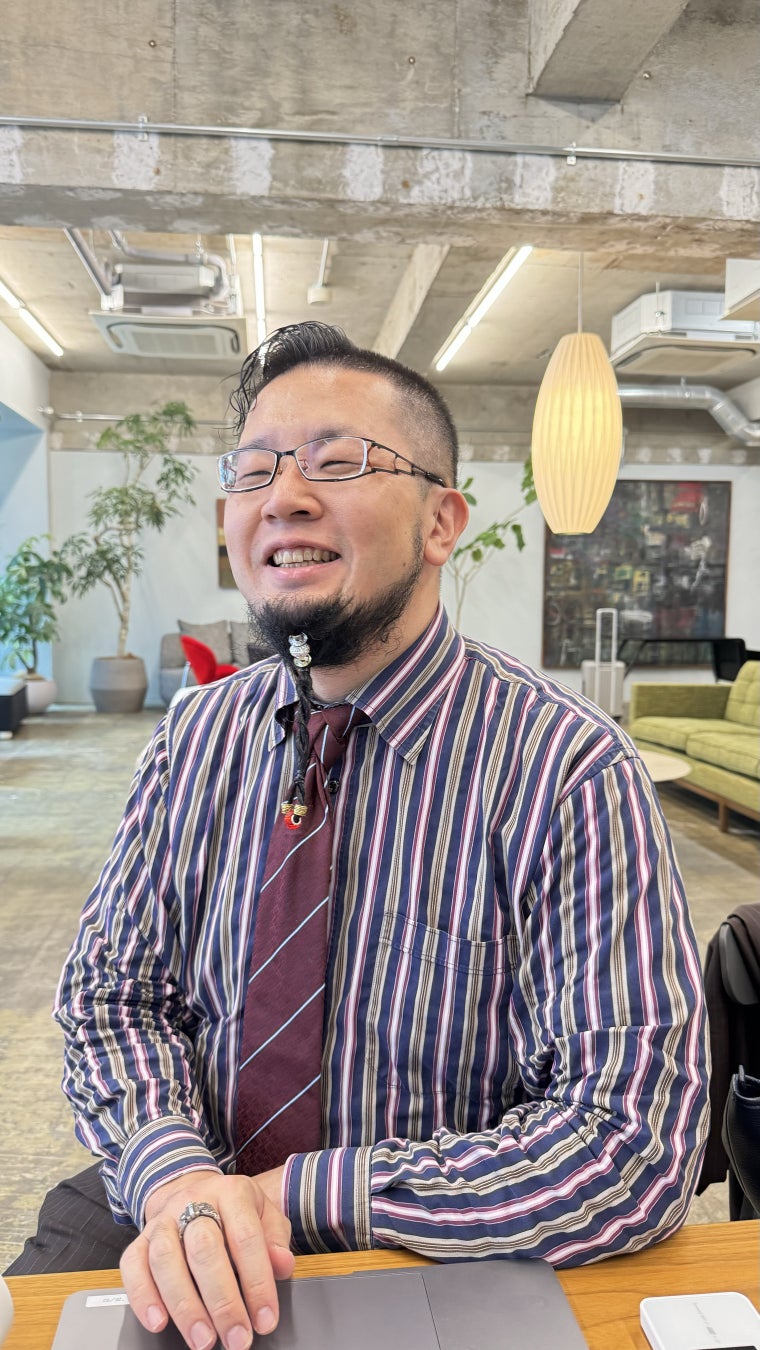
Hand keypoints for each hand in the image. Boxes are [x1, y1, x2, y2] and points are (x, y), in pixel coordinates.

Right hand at [120, 1167, 293, 1349]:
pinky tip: (159, 1322)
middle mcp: (193, 1202)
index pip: (245, 1238)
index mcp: (232, 1193)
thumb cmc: (234, 1213)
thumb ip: (276, 1239)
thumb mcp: (265, 1215)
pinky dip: (143, 1297)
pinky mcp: (139, 1240)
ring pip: (166, 1259)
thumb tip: (282, 1264)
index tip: (265, 1320)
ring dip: (185, 1306)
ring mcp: (163, 1221)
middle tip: (236, 1338)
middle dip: (222, 1301)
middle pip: (204, 1249)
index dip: (257, 1282)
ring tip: (203, 1340)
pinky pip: (133, 1266)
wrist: (192, 1192)